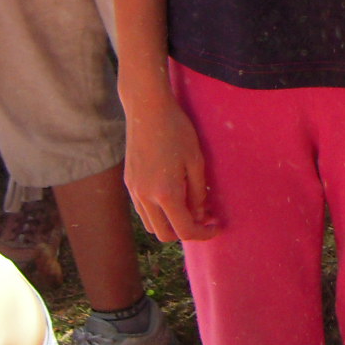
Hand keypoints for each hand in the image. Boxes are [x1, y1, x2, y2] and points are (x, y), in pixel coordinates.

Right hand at [122, 90, 218, 241]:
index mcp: (166, 193)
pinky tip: (173, 195)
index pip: (185, 230)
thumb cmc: (177, 131)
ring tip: (189, 206)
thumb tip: (199, 215)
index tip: (216, 226)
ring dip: (170, 223)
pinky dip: (158, 212)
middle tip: (204, 217)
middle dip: (186, 231)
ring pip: (151, 225)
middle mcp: (145, 197)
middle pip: (165, 234)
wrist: (147, 110)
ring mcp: (134, 191)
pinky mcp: (129, 183)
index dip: (203, 234)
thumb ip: (198, 193)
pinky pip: (143, 210)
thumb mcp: (196, 161)